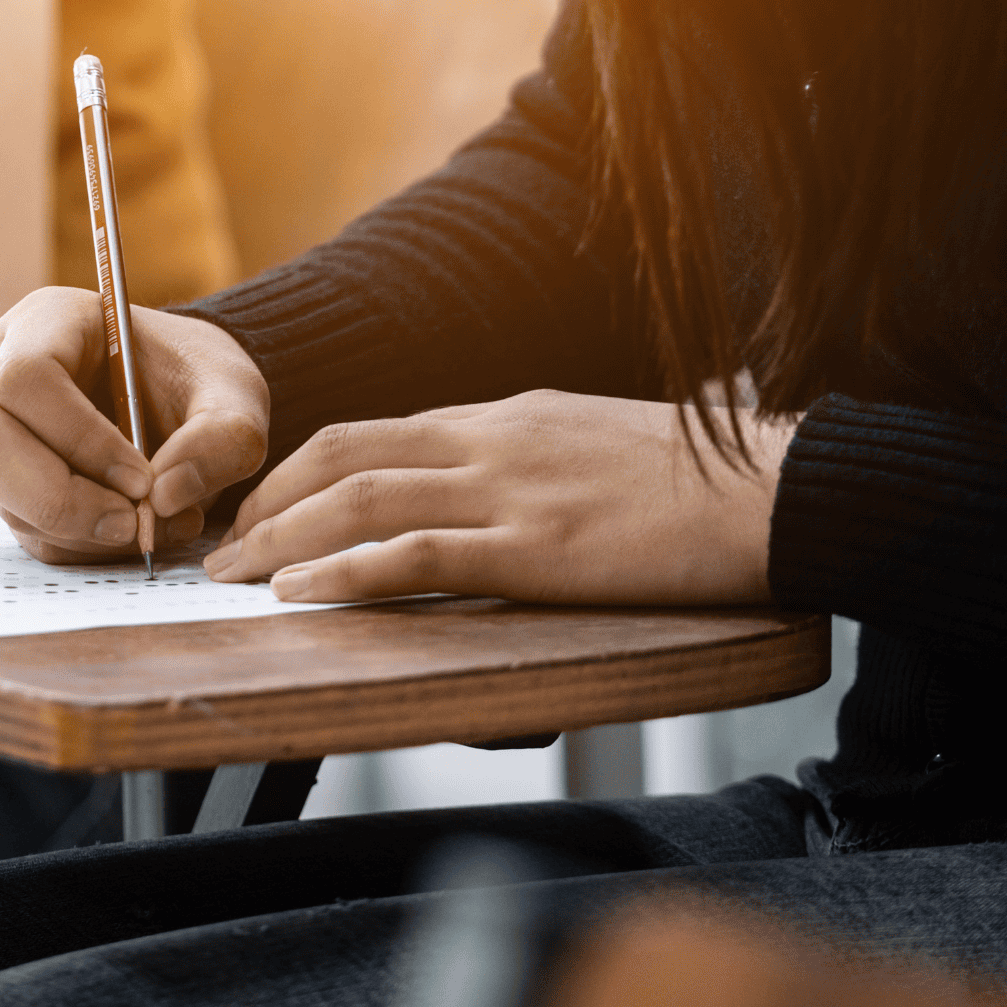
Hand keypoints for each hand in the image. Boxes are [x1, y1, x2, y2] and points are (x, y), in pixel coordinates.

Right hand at [0, 287, 269, 562]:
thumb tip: (164, 496)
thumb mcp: (234, 393)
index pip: (25, 377)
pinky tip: (129, 530)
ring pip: (1, 494)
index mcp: (44, 322)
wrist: (182, 399)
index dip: (78, 436)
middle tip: (133, 524)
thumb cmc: (197, 378)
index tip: (142, 478)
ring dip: (76, 529)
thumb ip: (223, 436)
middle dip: (61, 498)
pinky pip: (24, 527)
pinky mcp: (5, 481)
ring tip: (149, 527)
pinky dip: (79, 545)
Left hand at [205, 390, 794, 604]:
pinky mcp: (539, 545)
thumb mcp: (598, 450)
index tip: (260, 509)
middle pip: (344, 455)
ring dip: (283, 538)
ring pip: (361, 499)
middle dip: (268, 502)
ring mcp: (512, 489)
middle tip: (221, 548)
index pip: (373, 433)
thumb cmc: (705, 482)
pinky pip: (418, 551)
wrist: (785, 487)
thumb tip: (495, 499)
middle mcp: (493, 439)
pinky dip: (347, 569)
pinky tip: (304, 590)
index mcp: (506, 416)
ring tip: (235, 576)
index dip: (300, 472)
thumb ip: (534, 464)